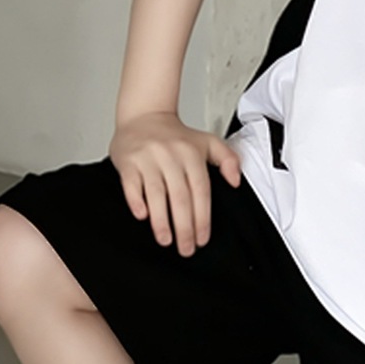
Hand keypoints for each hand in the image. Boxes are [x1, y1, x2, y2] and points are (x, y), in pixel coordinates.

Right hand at [108, 110, 242, 256]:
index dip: (202, 217)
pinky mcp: (128, 162)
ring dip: (161, 221)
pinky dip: (136, 201)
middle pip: (180, 197)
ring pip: (156, 194)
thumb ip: (228, 159)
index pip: (201, 191)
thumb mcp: (207, 141)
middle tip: (186, 248)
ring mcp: (148, 159)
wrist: (143, 115)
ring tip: (165, 240)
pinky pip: (131, 185)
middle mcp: (171, 156)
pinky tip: (142, 216)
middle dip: (184, 227)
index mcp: (191, 154)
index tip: (202, 238)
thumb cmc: (174, 136)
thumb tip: (235, 181)